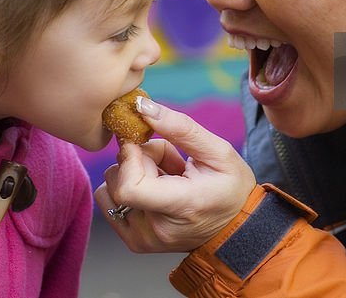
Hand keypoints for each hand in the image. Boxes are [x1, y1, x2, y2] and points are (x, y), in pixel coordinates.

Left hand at [93, 98, 256, 252]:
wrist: (236, 228)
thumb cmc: (232, 188)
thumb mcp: (218, 151)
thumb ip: (179, 127)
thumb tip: (143, 106)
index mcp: (182, 207)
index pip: (129, 187)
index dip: (130, 158)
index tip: (145, 141)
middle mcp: (157, 230)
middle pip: (118, 181)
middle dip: (137, 159)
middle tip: (169, 158)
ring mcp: (143, 239)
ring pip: (109, 188)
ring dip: (132, 173)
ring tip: (165, 175)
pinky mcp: (134, 240)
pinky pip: (109, 201)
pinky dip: (128, 187)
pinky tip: (155, 188)